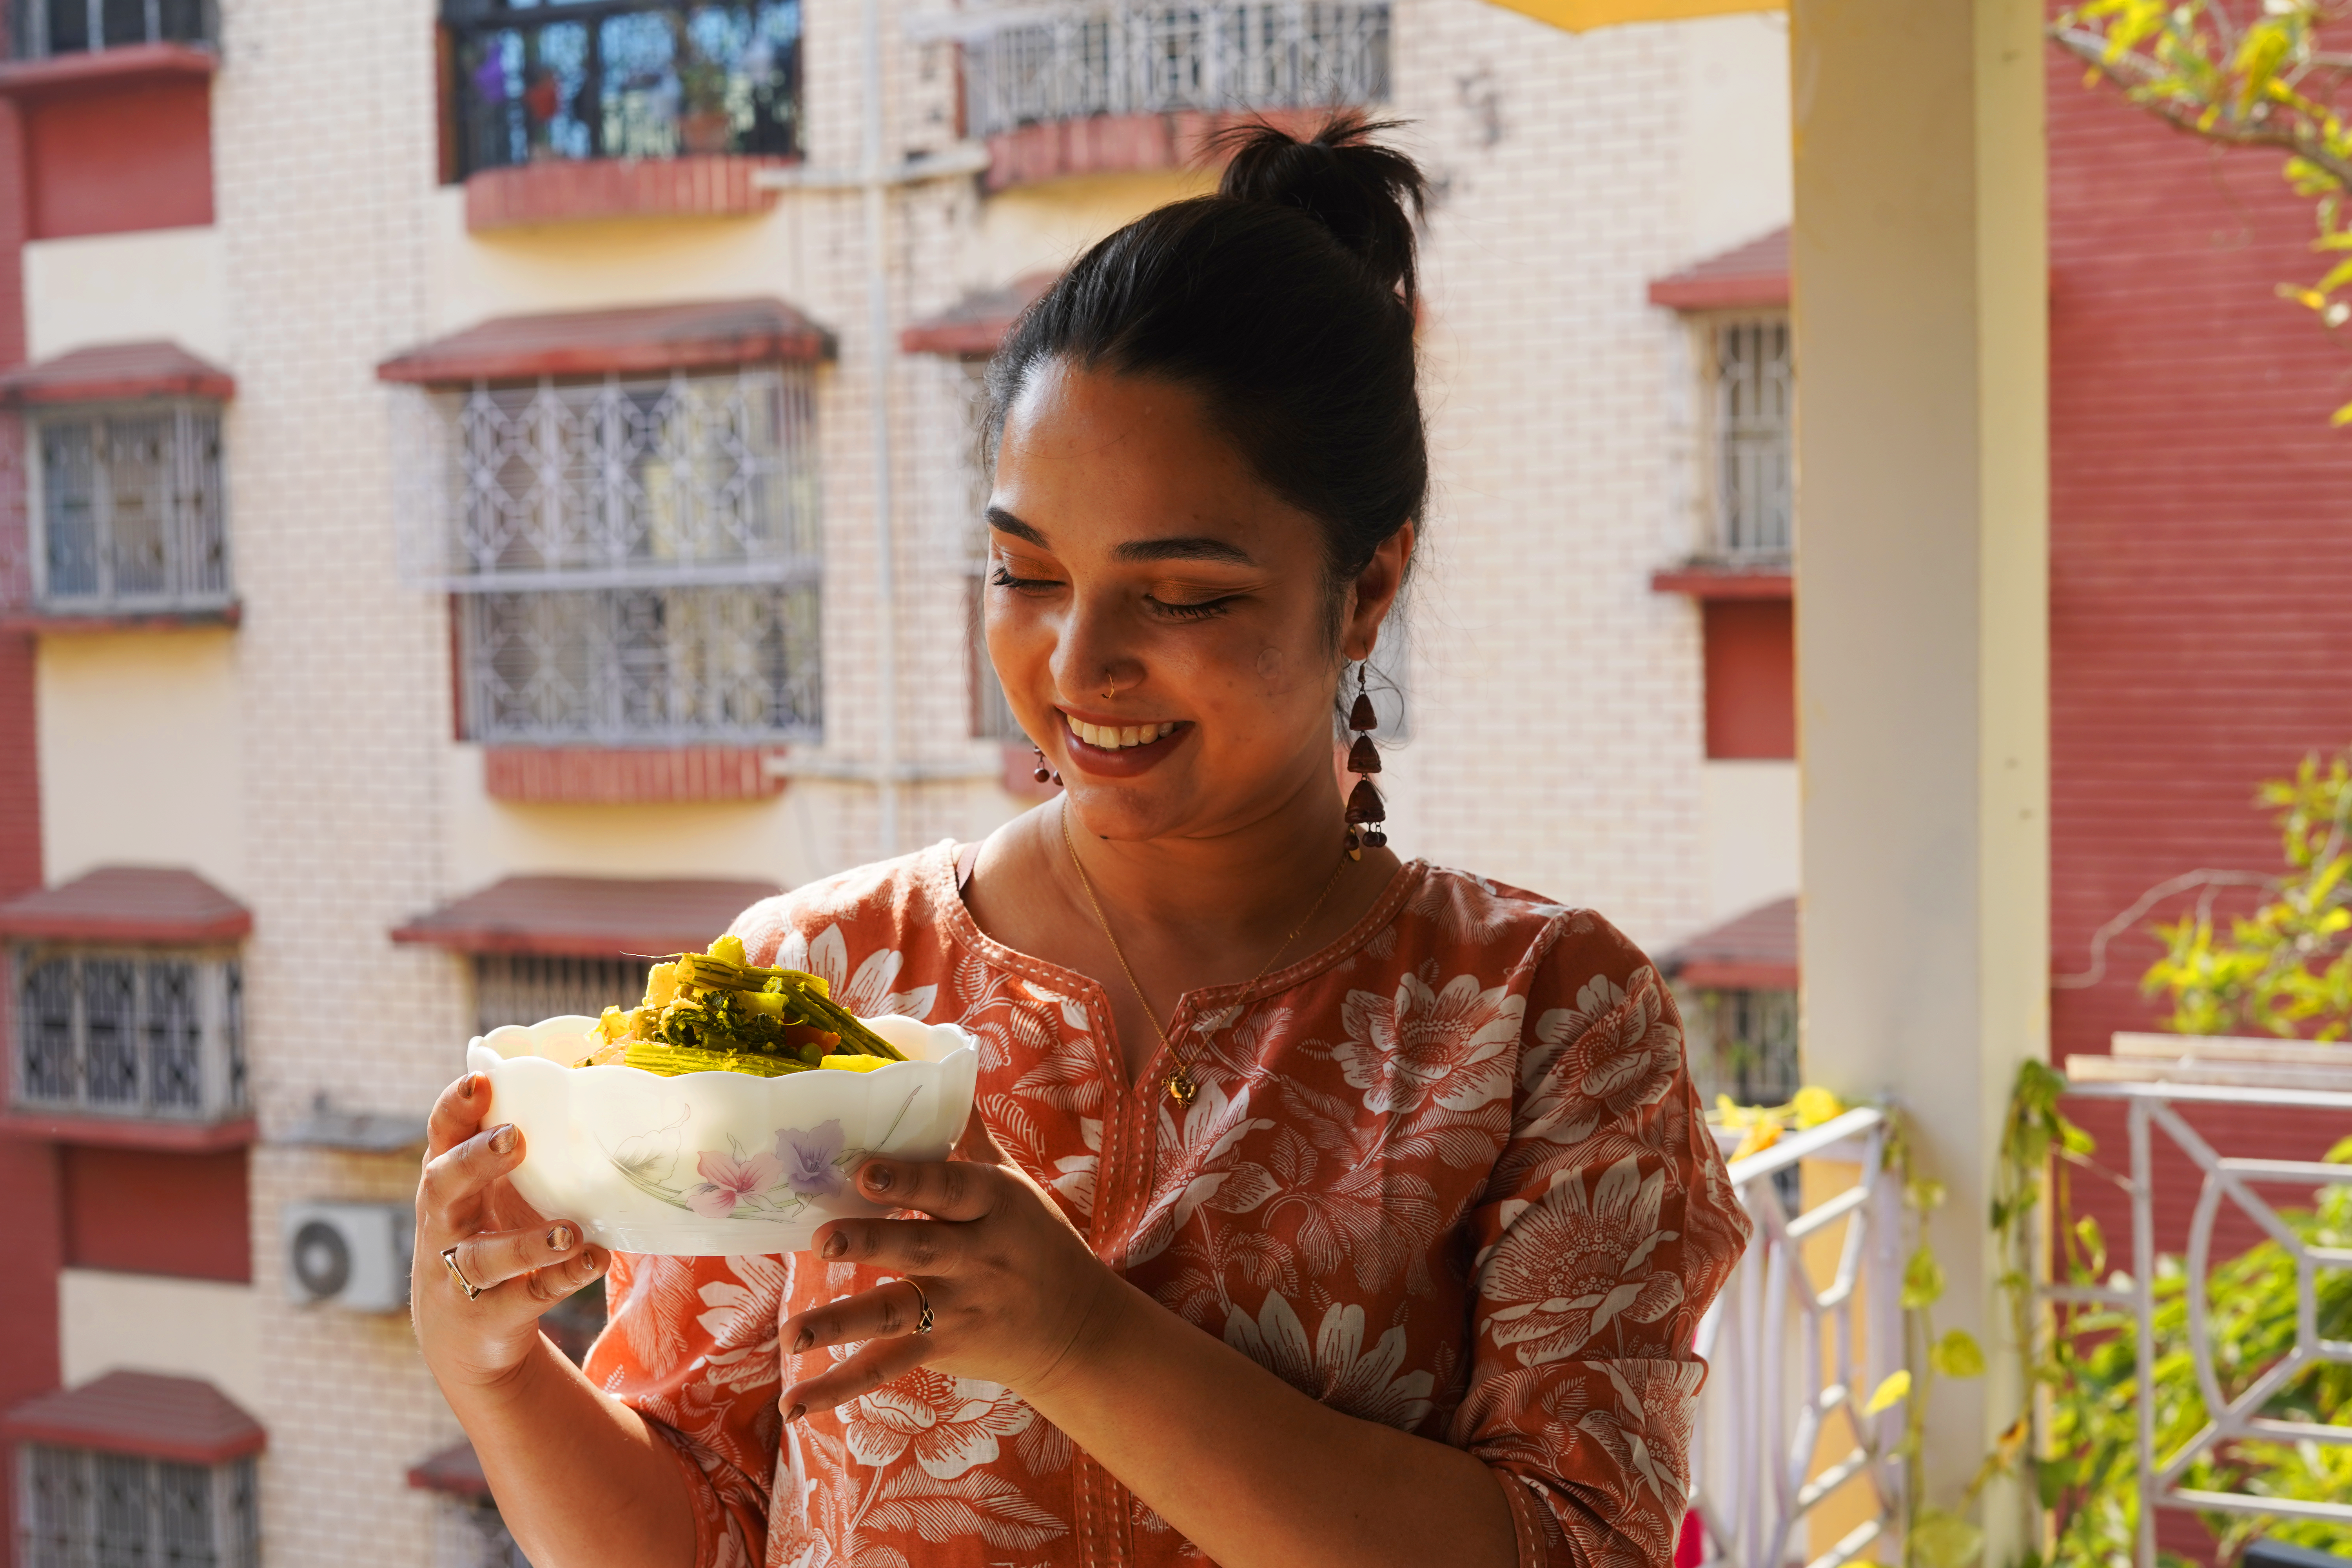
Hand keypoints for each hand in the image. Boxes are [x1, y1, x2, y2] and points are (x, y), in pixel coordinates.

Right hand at [412, 1072, 608, 1391]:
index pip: (442, 1135)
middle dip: (475, 1160)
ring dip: (527, 1244)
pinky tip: (594, 1260)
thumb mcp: (492, 1192)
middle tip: (516, 1137)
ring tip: (569, 1232)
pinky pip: (525, 1296)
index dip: (455, 1107)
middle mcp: (443, 1225)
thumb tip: (584, 1085)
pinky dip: (561, 1279)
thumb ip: (516, 1151)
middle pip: (443, 1186)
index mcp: (448, 1182)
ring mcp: (458, 1274)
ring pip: (483, 1257)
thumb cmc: (488, 1236)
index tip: (480, 1080)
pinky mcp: (486, 1315)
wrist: (462, 1337)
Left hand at [778, 1116, 1120, 1419]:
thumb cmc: (1038, 1241)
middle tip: (822, 1239)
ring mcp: (958, 1308)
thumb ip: (970, 1141)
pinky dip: (840, 1388)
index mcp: (994, 1206)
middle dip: (870, 1242)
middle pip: (918, 1248)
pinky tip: (796, 1402)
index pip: (948, 1189)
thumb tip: (940, 1075)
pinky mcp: (943, 1348)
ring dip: (842, 1322)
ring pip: (895, 1313)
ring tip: (791, 1332)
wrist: (1077, 1328)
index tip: (864, 1171)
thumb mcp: (1016, 1186)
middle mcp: (977, 1257)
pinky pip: (887, 1368)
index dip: (908, 1179)